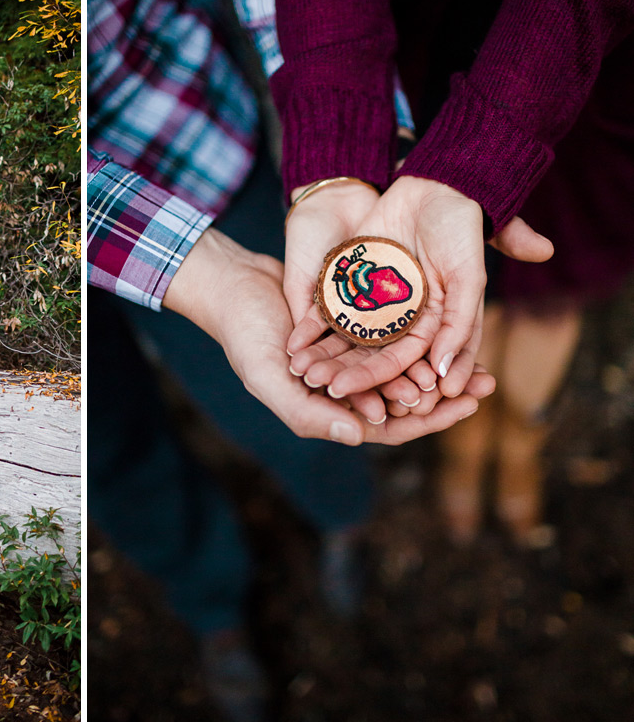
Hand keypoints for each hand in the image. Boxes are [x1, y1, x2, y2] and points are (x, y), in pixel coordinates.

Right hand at [162, 227, 490, 444]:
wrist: (233, 286)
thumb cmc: (244, 336)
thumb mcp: (268, 378)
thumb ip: (309, 413)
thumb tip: (359, 435)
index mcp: (327, 410)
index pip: (388, 427)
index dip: (429, 421)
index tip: (467, 406)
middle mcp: (343, 390)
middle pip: (404, 401)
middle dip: (446, 395)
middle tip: (487, 382)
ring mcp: (349, 358)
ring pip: (405, 370)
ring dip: (439, 366)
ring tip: (477, 356)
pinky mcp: (352, 328)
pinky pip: (395, 337)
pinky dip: (421, 336)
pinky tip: (448, 325)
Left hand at [287, 175, 551, 398]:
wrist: (431, 185)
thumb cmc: (459, 230)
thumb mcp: (468, 276)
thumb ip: (460, 323)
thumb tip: (447, 374)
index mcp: (432, 327)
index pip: (410, 365)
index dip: (395, 381)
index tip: (379, 406)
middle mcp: (400, 323)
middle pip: (372, 358)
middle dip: (352, 376)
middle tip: (330, 391)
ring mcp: (372, 306)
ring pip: (345, 341)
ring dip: (326, 359)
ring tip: (304, 374)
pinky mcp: (348, 287)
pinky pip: (327, 313)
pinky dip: (311, 329)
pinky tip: (294, 344)